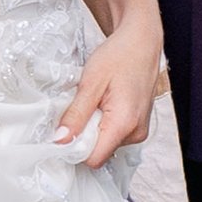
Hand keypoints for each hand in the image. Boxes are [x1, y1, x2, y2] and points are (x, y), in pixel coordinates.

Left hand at [56, 10, 163, 167]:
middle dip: (82, 137)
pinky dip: (102, 125)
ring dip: (92, 130)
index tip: (63, 130)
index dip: (74, 148)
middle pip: (99, 153)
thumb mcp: (90, 82)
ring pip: (105, 145)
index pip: (93, 158)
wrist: (141, 43)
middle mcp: (136, 133)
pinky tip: (102, 104)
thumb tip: (59, 140)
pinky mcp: (138, 127)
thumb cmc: (119, 56)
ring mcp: (139, 131)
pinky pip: (113, 136)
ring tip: (94, 102)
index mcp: (124, 123)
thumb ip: (76, 115)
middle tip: (79, 108)